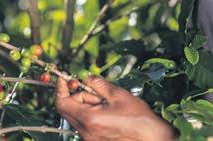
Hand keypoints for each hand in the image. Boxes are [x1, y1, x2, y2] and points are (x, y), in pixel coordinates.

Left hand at [55, 76, 174, 140]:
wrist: (152, 138)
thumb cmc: (138, 118)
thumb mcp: (117, 94)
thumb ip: (97, 84)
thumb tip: (85, 77)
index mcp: (89, 119)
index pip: (61, 103)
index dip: (60, 88)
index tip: (64, 79)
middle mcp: (85, 132)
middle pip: (68, 109)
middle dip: (77, 96)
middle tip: (95, 91)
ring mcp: (89, 139)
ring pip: (77, 116)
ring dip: (87, 105)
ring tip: (108, 105)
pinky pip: (85, 124)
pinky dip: (91, 115)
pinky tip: (108, 113)